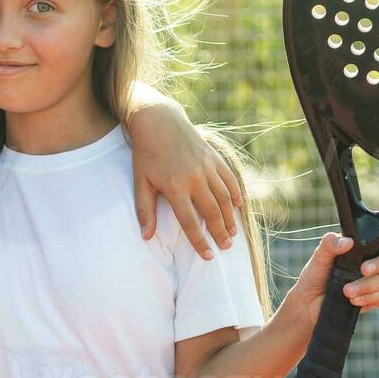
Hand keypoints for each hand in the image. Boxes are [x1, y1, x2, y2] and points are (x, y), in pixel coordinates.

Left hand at [129, 104, 241, 259]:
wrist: (159, 121)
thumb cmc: (146, 154)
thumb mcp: (140, 182)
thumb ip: (144, 210)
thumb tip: (146, 237)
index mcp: (175, 187)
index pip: (189, 222)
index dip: (199, 241)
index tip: (208, 255)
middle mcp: (194, 179)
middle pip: (212, 212)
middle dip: (220, 232)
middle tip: (226, 247)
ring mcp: (207, 167)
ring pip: (224, 197)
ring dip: (230, 217)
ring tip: (232, 233)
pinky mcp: (214, 158)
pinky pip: (229, 179)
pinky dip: (235, 193)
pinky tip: (238, 206)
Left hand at [278, 233, 378, 335]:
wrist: (308, 304)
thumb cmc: (314, 277)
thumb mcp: (318, 257)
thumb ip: (329, 244)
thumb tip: (348, 241)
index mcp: (359, 249)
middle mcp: (368, 263)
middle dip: (378, 265)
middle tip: (363, 270)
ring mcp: (371, 281)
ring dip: (367, 286)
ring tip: (346, 291)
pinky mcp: (370, 298)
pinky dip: (369, 298)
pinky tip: (354, 300)